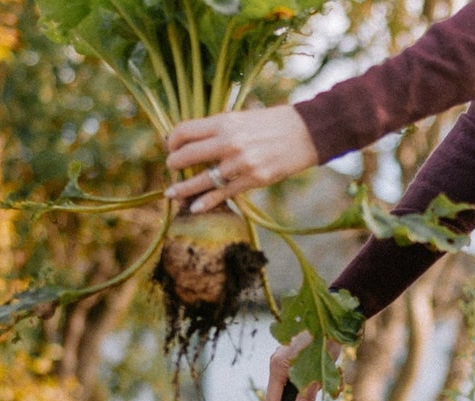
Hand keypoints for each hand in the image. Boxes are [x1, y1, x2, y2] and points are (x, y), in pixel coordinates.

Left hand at [165, 106, 318, 213]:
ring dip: (184, 189)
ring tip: (172, 194)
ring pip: (203, 179)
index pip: (185, 131)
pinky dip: (206, 202)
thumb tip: (198, 141)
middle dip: (174, 164)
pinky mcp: (253, 180)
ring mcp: (240, 163)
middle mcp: (229, 142)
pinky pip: (223, 194)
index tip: (170, 147)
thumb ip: (220, 130)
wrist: (303, 134)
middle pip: (188, 155)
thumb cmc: (272, 124)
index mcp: (224, 122)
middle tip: (171, 170)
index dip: (172, 141)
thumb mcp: (242, 118)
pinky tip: (195, 208)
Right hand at [257, 332, 338, 400]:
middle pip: (275, 400)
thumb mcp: (318, 371)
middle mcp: (277, 364)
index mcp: (278, 366)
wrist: (334, 317)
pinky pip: (292, 386)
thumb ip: (308, 396)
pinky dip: (301, 396)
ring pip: (286, 394)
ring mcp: (283, 363)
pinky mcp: (292, 362)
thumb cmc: (326, 340)